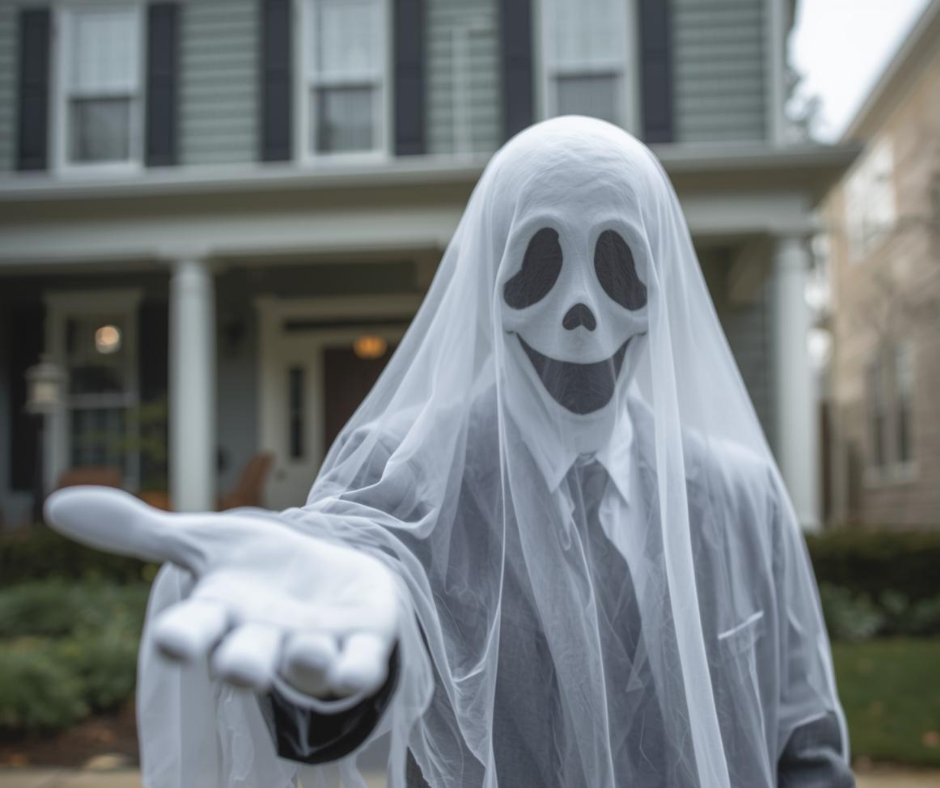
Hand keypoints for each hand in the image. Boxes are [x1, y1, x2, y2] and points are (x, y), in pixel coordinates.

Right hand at [44, 487, 399, 699]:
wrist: (327, 578)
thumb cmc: (257, 567)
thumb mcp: (205, 540)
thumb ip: (141, 531)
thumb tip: (56, 504)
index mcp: (223, 613)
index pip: (194, 631)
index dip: (184, 637)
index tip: (174, 641)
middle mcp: (265, 636)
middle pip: (246, 659)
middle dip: (242, 664)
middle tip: (238, 667)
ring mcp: (316, 645)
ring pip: (306, 666)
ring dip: (304, 661)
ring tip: (303, 647)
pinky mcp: (363, 644)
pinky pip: (360, 666)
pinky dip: (357, 670)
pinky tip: (355, 671)